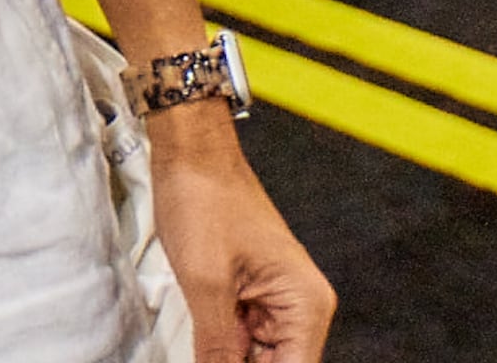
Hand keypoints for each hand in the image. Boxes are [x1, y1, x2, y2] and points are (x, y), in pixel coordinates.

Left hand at [151, 120, 333, 361]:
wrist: (191, 153)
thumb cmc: (204, 199)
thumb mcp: (205, 281)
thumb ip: (217, 345)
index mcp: (306, 304)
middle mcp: (300, 306)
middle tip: (204, 354)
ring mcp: (274, 301)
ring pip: (256, 356)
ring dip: (226, 357)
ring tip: (200, 345)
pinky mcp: (249, 294)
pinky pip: (239, 337)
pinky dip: (218, 347)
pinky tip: (198, 347)